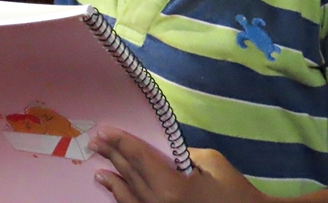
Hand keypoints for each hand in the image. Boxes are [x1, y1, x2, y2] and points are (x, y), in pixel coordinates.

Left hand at [90, 128, 267, 202]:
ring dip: (113, 180)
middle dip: (112, 156)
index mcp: (171, 188)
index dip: (120, 142)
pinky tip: (114, 189)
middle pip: (130, 175)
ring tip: (97, 168)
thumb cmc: (233, 189)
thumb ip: (181, 154)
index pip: (139, 158)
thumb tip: (164, 151)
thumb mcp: (209, 161)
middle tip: (95, 141)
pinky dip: (124, 198)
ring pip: (130, 196)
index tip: (105, 131)